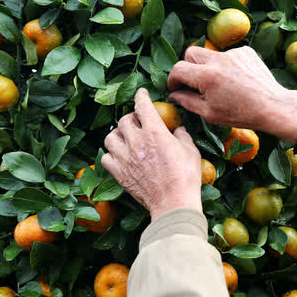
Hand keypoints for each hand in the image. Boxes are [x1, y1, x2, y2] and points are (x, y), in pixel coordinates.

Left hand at [101, 88, 201, 220]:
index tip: (141, 94)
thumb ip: (182, 136)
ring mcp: (125, 158)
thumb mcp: (191, 151)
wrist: (174, 203)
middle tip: (138, 122)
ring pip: (110, 137)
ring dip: (118, 134)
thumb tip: (177, 129)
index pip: (142, 105)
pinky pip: (106, 157)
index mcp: (155, 131)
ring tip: (125, 138)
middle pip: (124, 120)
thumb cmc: (186, 177)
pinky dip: (111, 154)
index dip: (141, 96)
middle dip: (131, 118)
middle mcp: (136, 141)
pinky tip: (119, 155)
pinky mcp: (119, 173)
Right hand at [168, 46, 296, 142]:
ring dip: (208, 66)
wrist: (273, 106)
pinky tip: (235, 80)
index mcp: (207, 76)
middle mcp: (218, 60)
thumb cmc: (241, 114)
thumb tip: (173, 95)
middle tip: (193, 82)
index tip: (176, 88)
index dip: (173, 80)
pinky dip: (226, 65)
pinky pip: (227, 55)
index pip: (178, 69)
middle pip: (190, 53)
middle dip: (187, 66)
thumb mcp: (210, 113)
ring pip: (210, 54)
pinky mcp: (245, 51)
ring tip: (220, 84)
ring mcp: (233, 53)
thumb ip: (187, 101)